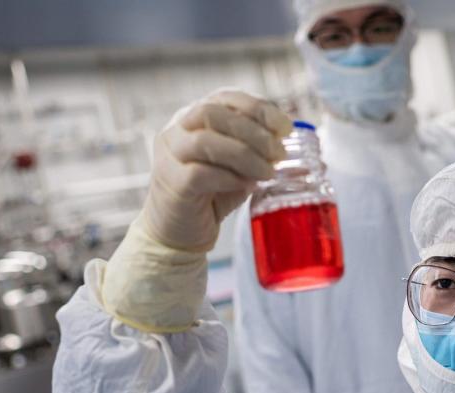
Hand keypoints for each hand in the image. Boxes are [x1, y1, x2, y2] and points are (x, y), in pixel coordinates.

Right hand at [142, 88, 292, 251]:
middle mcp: (177, 129)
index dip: (258, 108)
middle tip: (279, 153)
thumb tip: (286, 144)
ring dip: (244, 154)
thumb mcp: (240, 167)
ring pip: (204, 140)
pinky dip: (229, 177)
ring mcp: (169, 155)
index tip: (286, 127)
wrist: (181, 233)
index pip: (226, 97)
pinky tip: (246, 185)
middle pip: (212, 112)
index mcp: (195, 117)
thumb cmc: (212, 194)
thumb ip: (257, 151)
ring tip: (267, 172)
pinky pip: (199, 173)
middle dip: (253, 131)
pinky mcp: (171, 183)